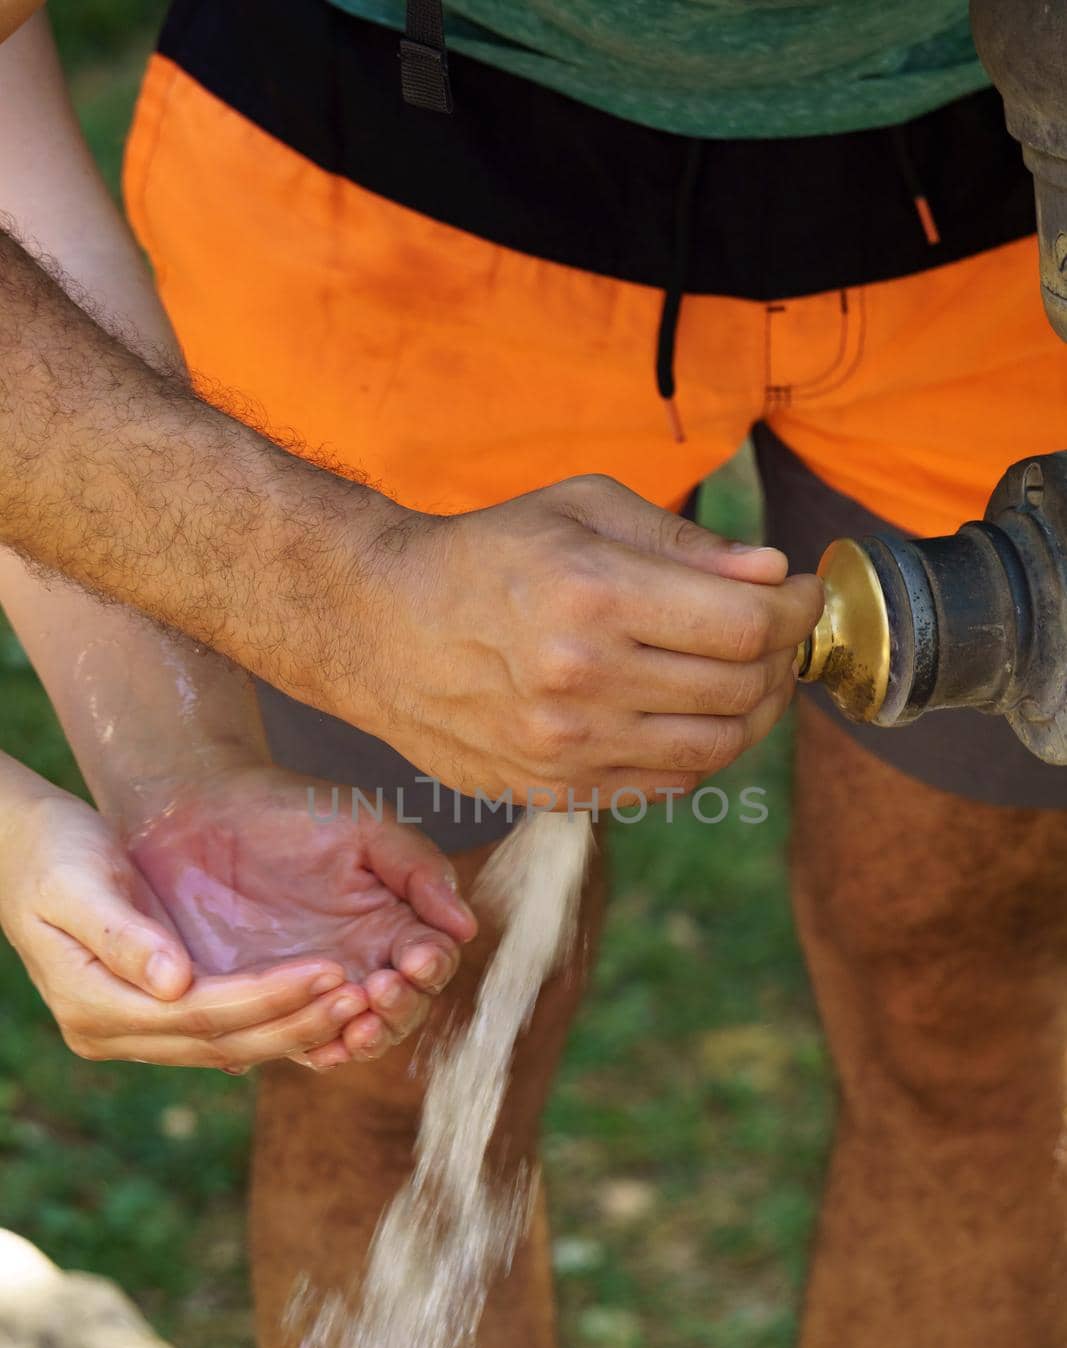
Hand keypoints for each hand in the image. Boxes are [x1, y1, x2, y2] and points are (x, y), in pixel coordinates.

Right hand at [0, 785, 368, 1070]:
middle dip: (295, 1021)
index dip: (267, 997)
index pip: (198, 1014)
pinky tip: (322, 1004)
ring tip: (358, 1001)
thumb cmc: (52, 853)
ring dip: (294, 1026)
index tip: (329, 972)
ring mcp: (134, 1029)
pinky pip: (223, 1030)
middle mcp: (112, 1031)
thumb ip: (122, 935)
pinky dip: (273, 1020)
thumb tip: (173, 983)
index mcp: (91, 1004)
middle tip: (363, 996)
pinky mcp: (156, 1013)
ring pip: (229, 1044)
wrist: (26, 848)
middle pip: (221, 1041)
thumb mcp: (77, 883)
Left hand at [127, 764, 476, 1069]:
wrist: (200, 811)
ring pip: (350, 1037)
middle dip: (399, 1011)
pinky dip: (309, 1047)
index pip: (430, 963)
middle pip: (399, 1012)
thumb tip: (465, 927)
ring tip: (355, 1021)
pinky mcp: (260, 1006)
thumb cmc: (290, 811)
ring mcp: (310, 990)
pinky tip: (313, 1039)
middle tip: (382, 990)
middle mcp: (359, 964)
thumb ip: (418, 868)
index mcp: (391, 924)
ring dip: (360, 1037)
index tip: (418, 959)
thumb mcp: (364, 827)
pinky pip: (292, 1042)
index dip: (431, 968)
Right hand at [345, 476, 822, 801]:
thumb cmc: (485, 554)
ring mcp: (567, 746)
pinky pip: (669, 783)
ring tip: (746, 674)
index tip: (799, 593)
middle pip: (743, 687)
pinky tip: (689, 710)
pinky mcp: (554, 788)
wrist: (378, 627)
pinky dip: (701, 748)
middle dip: (783, 655)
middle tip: (777, 630)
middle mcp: (583, 679)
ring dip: (755, 709)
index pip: (747, 624)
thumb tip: (769, 574)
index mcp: (593, 595)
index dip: (797, 609)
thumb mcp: (579, 508)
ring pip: (717, 747)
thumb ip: (681, 541)